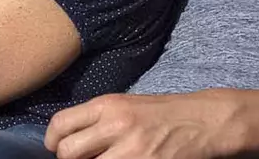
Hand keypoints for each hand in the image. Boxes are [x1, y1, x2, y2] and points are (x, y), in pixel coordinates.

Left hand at [44, 89, 258, 158]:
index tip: (56, 148)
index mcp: (107, 106)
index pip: (60, 124)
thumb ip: (97, 120)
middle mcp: (115, 126)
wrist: (206, 121)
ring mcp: (130, 151)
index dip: (52, 141)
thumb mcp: (127, 105)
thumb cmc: (165, 113)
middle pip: (68, 152)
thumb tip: (69, 138)